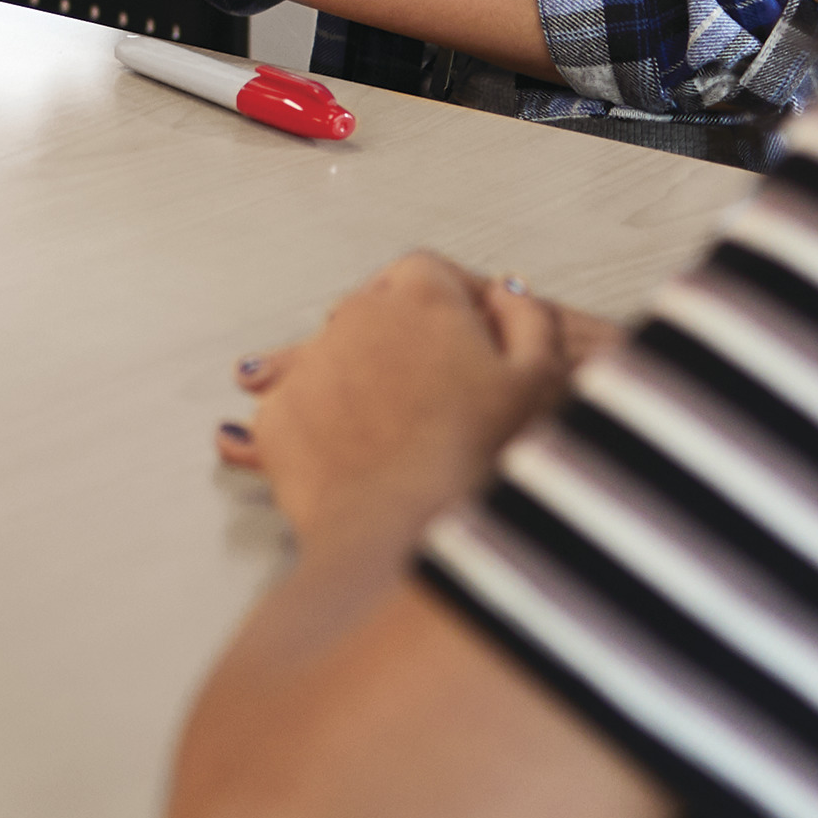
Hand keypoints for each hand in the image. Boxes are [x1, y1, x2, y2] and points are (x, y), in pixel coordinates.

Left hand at [224, 297, 615, 478]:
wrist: (412, 542)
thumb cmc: (483, 464)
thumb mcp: (540, 381)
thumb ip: (526, 320)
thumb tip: (506, 292)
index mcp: (422, 296)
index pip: (427, 274)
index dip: (448, 307)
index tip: (460, 339)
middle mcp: (356, 318)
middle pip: (373, 314)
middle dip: (398, 344)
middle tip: (426, 391)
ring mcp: (308, 367)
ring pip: (330, 360)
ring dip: (354, 385)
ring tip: (385, 432)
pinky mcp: (277, 419)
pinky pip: (296, 410)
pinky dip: (317, 429)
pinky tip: (348, 458)